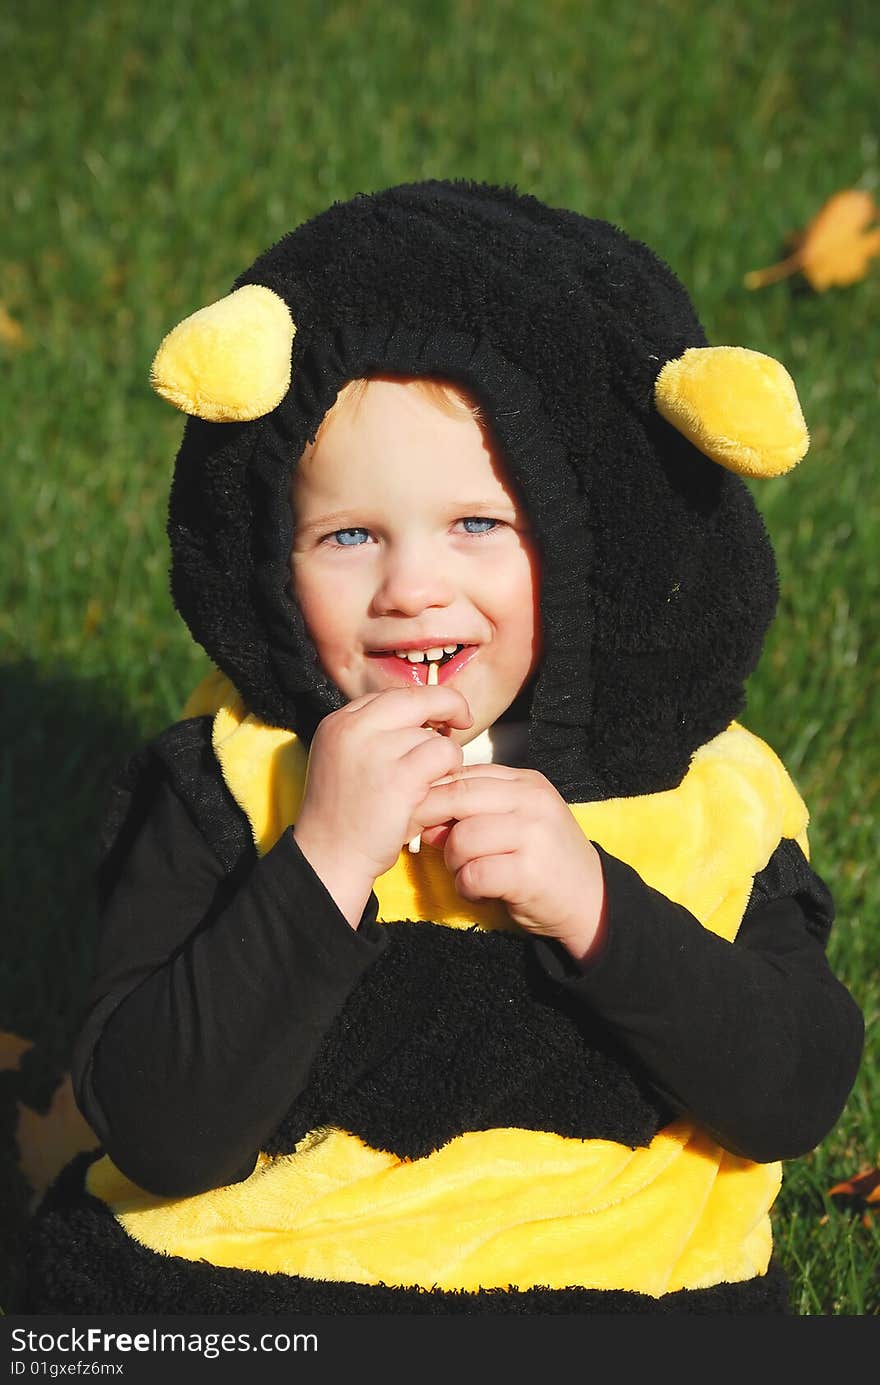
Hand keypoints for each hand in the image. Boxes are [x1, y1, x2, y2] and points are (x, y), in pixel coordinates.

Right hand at [293, 687, 472, 923]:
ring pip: (434, 734)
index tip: (436, 716)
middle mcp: (352, 728)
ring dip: (443, 757)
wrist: (329, 858)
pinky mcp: (399, 777)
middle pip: (417, 698)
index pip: (390, 696)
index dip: (419, 704)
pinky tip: (436, 792)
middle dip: (447, 705)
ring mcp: (375, 750)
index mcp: (337, 723)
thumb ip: (376, 736)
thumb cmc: (344, 817)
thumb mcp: (346, 761)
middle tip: (461, 721)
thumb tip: (426, 717)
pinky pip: (444, 755)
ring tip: (429, 784)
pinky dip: (449, 772)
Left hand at [417, 765, 605, 962]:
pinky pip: (473, 874)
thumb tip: (424, 817)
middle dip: (433, 822)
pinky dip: (467, 888)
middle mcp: (533, 801)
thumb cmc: (544, 860)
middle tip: (431, 844)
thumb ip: (474, 812)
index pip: (463, 774)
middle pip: (457, 797)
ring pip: (462, 838)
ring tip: (468, 874)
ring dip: (453, 863)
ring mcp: (534, 835)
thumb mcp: (514, 823)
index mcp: (526, 782)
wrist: (592, 901)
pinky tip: (480, 892)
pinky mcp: (530, 872)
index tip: (420, 816)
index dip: (431, 794)